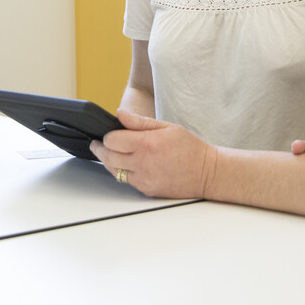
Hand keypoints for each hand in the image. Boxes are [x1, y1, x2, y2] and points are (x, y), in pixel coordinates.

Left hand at [89, 110, 217, 199]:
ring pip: (114, 171)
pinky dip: (122, 172)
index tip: (107, 133)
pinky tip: (125, 164)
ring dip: (108, 162)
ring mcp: (144, 179)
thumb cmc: (189, 147)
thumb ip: (139, 122)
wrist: (207, 173)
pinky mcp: (147, 190)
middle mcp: (143, 163)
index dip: (107, 136)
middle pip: (108, 157)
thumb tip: (120, 114)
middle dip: (100, 149)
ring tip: (108, 153)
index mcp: (147, 144)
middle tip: (96, 144)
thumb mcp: (166, 127)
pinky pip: (126, 181)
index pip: (112, 140)